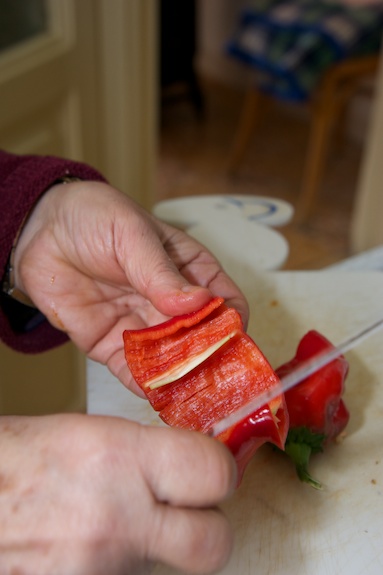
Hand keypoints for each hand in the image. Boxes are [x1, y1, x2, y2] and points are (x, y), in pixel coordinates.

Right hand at [0, 414, 235, 574]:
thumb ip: (146, 453)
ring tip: (114, 519)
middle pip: (213, 543)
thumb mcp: (88, 435)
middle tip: (191, 509)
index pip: (214, 473)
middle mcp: (118, 519)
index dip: (220, 470)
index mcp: (119, 459)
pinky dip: (123, 563)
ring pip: (166, 564)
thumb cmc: (14, 462)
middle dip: (209, 527)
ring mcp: (104, 568)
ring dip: (154, 544)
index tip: (212, 468)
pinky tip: (93, 542)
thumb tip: (186, 466)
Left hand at [14, 181, 248, 392]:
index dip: (233, 323)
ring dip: (181, 379)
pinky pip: (134, 373)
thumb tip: (199, 303)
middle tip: (214, 381)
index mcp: (190, 271)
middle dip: (209, 361)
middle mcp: (172, 304)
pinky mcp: (113, 346)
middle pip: (202, 340)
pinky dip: (146, 387)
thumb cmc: (94, 217)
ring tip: (190, 398)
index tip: (233, 341)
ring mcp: (143, 327)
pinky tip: (156, 397)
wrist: (39, 231)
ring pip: (172, 362)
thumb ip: (160, 272)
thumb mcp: (132, 235)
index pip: (226, 301)